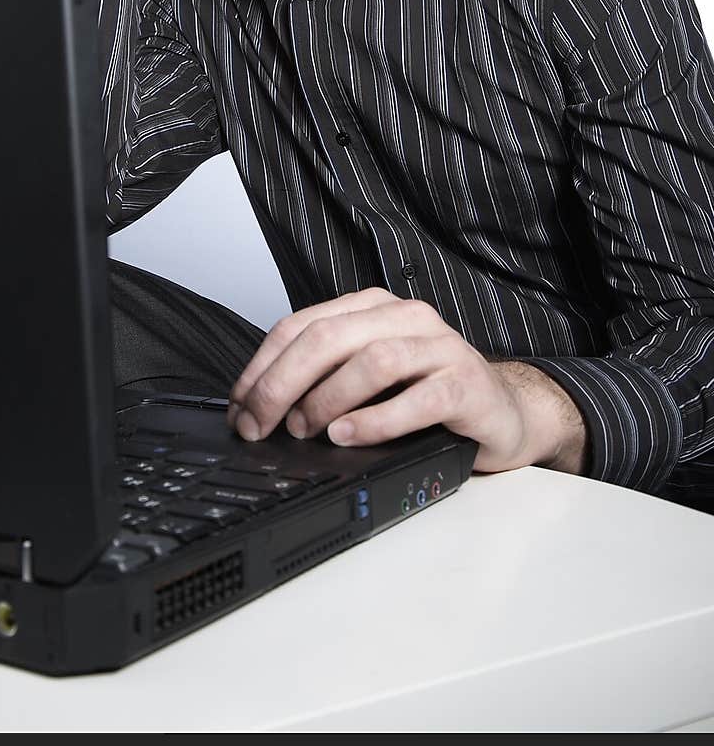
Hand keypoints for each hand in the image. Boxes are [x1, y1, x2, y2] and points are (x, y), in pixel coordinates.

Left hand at [227, 287, 588, 474]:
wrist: (504, 411)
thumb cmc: (429, 395)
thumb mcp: (370, 378)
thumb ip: (324, 378)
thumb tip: (259, 410)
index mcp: (374, 308)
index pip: (302, 325)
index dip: (262, 367)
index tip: (239, 407)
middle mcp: (406, 318)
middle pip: (328, 338)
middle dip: (281, 383)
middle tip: (259, 424)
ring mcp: (441, 347)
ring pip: (371, 361)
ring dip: (327, 398)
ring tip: (305, 430)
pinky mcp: (467, 384)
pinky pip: (418, 398)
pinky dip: (376, 420)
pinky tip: (348, 437)